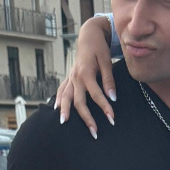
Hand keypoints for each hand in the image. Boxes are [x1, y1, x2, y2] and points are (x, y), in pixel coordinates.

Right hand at [54, 16, 115, 138]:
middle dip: (86, 118)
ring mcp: (70, 78)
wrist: (88, 36)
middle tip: (94, 133)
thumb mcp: (106, 61)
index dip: (104, 107)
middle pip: (79, 102)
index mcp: (86, 73)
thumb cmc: (99, 48)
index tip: (112, 119)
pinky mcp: (69, 78)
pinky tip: (56, 110)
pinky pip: (61, 90)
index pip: (96, 95)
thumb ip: (108, 80)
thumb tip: (113, 98)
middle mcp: (75, 77)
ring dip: (65, 111)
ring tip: (64, 124)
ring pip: (65, 97)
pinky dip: (58, 100)